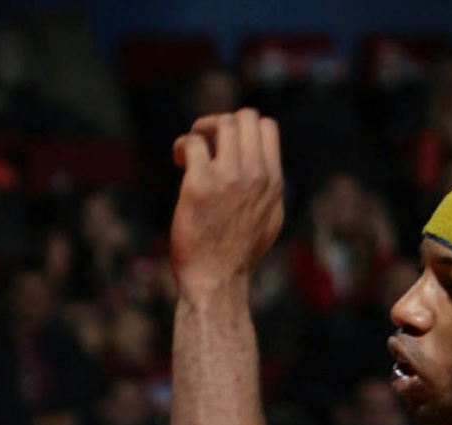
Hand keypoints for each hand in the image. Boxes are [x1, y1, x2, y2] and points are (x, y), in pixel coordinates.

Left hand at [169, 108, 283, 294]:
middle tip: (205, 145)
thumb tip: (267, 171)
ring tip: (189, 153)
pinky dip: (182, 146)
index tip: (228, 149)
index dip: (243, 128)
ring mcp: (228, 178)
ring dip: (200, 129)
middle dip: (221, 123)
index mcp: (273, 180)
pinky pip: (192, 143)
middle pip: (244, 117)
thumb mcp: (271, 219)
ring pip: (220, 123)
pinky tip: (178, 161)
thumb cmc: (238, 255)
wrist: (217, 281)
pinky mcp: (200, 186)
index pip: (267, 126)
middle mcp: (254, 174)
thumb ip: (270, 191)